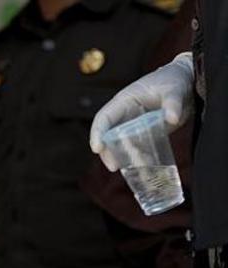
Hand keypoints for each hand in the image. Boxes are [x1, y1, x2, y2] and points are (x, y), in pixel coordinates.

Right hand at [89, 52, 194, 170]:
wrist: (186, 83)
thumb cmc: (174, 80)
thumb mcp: (174, 89)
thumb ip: (172, 103)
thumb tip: (172, 119)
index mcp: (124, 101)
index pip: (104, 118)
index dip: (97, 133)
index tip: (97, 148)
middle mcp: (124, 114)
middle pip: (107, 134)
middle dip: (106, 151)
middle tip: (113, 166)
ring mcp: (133, 124)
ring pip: (119, 143)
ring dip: (120, 157)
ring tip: (126, 170)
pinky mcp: (144, 132)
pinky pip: (135, 146)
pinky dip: (136, 156)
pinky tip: (143, 165)